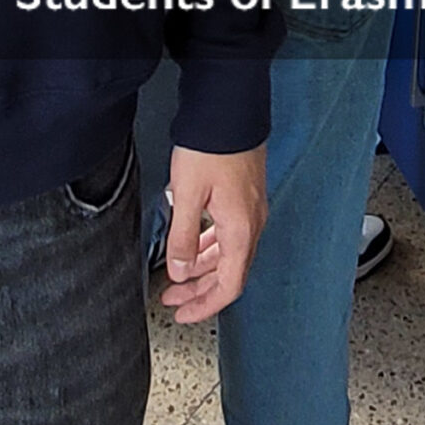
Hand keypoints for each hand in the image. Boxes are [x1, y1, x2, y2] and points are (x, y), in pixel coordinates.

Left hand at [162, 143, 265, 323]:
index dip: (206, 306)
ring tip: (178, 277)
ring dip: (203, 268)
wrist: (229, 110)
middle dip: (200, 290)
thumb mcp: (187, 194)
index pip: (229, 284)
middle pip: (229, 272)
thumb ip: (183, 237)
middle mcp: (251, 223)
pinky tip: (192, 246)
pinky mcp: (244, 197)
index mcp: (240, 228)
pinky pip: (229, 234)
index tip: (184, 315)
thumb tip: (180, 271)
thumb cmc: (212, 146)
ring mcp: (250, 210)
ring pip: (228, 253)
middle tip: (173, 301)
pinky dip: (209, 247)